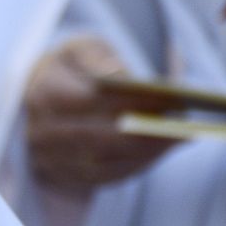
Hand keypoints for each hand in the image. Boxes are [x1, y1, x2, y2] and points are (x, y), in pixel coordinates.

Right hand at [21, 36, 174, 192]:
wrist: (42, 95)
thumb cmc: (70, 68)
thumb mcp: (81, 49)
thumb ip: (98, 57)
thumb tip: (118, 75)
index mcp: (42, 91)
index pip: (90, 100)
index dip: (130, 101)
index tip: (169, 97)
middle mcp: (42, 130)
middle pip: (99, 137)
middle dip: (144, 132)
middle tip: (183, 125)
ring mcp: (51, 158)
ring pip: (105, 161)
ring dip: (146, 151)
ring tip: (181, 136)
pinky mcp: (67, 176)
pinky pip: (107, 176)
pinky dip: (138, 164)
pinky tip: (163, 149)